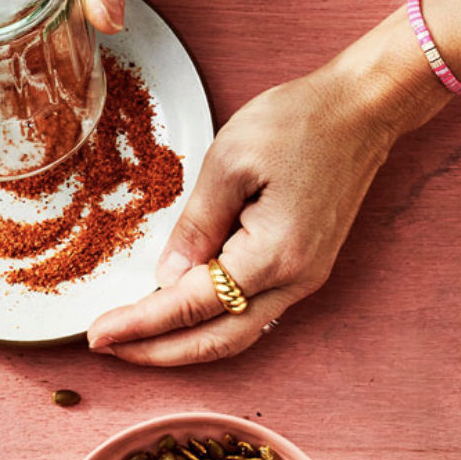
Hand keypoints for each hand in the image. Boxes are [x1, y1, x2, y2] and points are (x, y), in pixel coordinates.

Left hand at [84, 62, 402, 364]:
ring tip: (131, 339)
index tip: (97, 335)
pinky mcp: (304, 267)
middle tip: (105, 347)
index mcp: (275, 253)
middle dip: (157, 351)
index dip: (140, 325)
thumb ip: (196, 225)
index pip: (191, 306)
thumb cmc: (300, 121)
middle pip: (217, 340)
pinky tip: (175, 314)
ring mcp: (305, 276)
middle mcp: (296, 278)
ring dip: (182, 344)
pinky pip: (252, 312)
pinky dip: (208, 322)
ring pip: (236, 333)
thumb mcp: (229, 162)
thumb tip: (167, 278)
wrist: (363, 108)